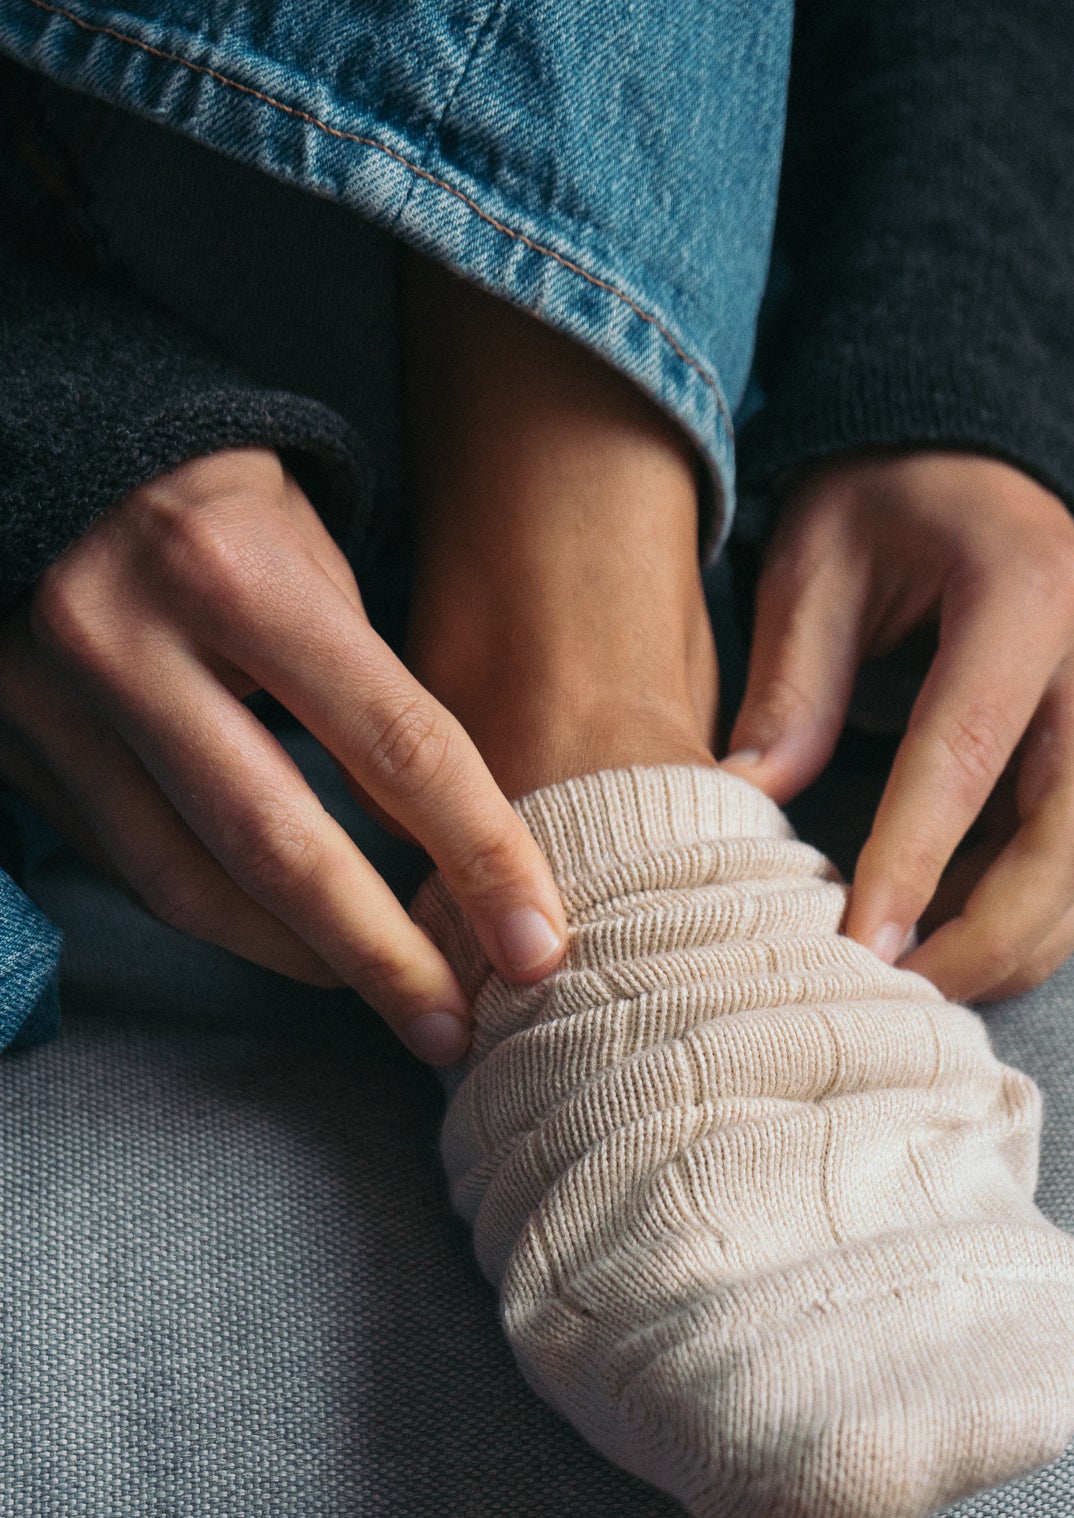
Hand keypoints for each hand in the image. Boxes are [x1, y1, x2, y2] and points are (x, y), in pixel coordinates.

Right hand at [0, 447, 566, 1060]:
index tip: (538, 944)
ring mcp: (46, 703)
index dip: (477, 854)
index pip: (391, 740)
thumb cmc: (210, 499)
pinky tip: (289, 942)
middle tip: (456, 1032)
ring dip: (300, 958)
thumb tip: (440, 842)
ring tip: (387, 998)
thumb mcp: (308, 549)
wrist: (33, 446)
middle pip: (277, 846)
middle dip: (382, 956)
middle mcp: (124, 642)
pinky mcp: (10, 749)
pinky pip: (130, 868)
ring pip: (187, 883)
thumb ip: (366, 688)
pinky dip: (222, 916)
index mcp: (231, 570)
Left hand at [722, 452, 1073, 1001]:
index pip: (971, 752)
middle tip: (900, 998)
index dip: (917, 861)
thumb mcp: (814, 561)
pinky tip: (945, 939)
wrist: (968, 458)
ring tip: (917, 986)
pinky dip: (1025, 915)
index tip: (860, 948)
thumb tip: (747, 807)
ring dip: (1020, 941)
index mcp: (1025, 589)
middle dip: (996, 934)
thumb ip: (790, 682)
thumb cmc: (880, 497)